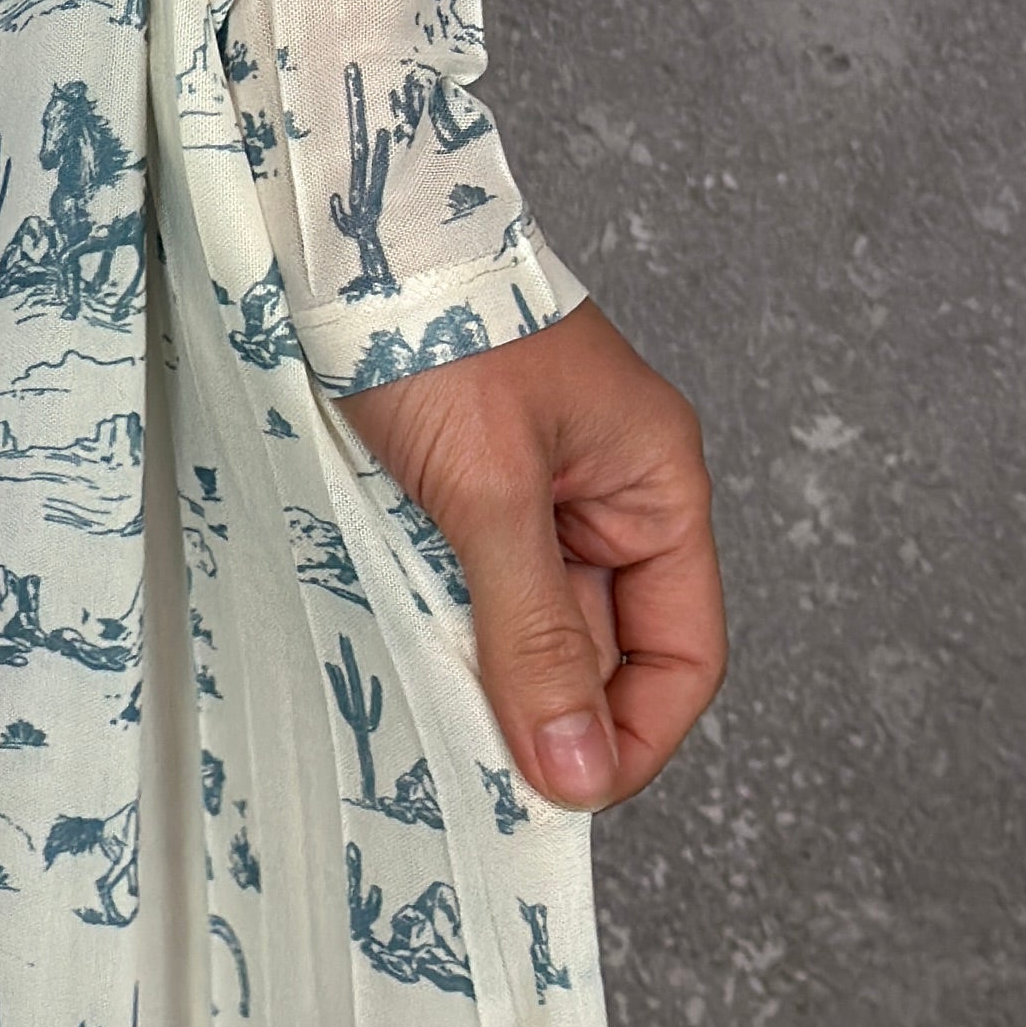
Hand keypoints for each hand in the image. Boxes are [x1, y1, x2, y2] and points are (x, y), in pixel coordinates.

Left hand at [335, 295, 722, 811]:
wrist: (343, 230)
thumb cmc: (435, 327)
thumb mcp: (490, 489)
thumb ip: (536, 630)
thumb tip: (579, 768)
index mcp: (655, 483)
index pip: (682, 652)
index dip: (633, 735)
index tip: (560, 797)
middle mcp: (608, 491)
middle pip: (604, 647)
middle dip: (547, 709)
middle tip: (476, 773)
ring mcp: (535, 488)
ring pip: (530, 620)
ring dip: (484, 667)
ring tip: (430, 714)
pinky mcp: (463, 482)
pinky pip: (472, 581)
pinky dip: (439, 620)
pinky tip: (398, 647)